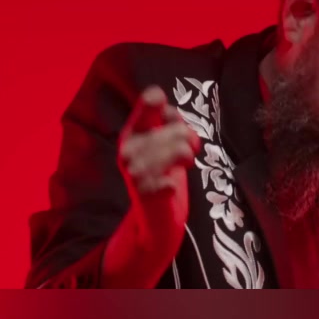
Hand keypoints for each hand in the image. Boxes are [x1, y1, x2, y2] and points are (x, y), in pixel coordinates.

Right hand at [102, 85, 200, 286]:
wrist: (156, 217)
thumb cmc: (163, 172)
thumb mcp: (164, 141)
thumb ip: (170, 121)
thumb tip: (172, 112)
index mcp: (131, 131)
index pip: (151, 100)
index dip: (172, 107)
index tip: (175, 121)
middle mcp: (128, 148)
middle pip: (178, 128)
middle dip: (189, 140)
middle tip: (188, 152)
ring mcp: (134, 171)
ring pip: (180, 149)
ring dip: (188, 158)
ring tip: (182, 167)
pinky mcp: (144, 193)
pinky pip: (171, 179)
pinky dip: (172, 184)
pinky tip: (168, 188)